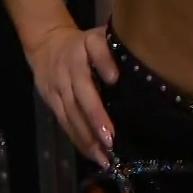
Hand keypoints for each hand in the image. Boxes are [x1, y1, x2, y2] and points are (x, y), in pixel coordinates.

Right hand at [24, 24, 117, 168]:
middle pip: (81, 91)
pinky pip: (64, 122)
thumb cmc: (86, 45)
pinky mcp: (50, 100)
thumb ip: (117, 49)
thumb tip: (145, 64)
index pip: (95, 49)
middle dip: (95, 116)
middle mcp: (70, 65)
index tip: (115, 78)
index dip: (103, 62)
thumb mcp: (101, 36)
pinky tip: (93, 155)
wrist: (46, 44)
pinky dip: (79, 140)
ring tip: (104, 156)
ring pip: (71, 112)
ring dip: (87, 136)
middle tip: (110, 139)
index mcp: (87, 44)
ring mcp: (58, 84)